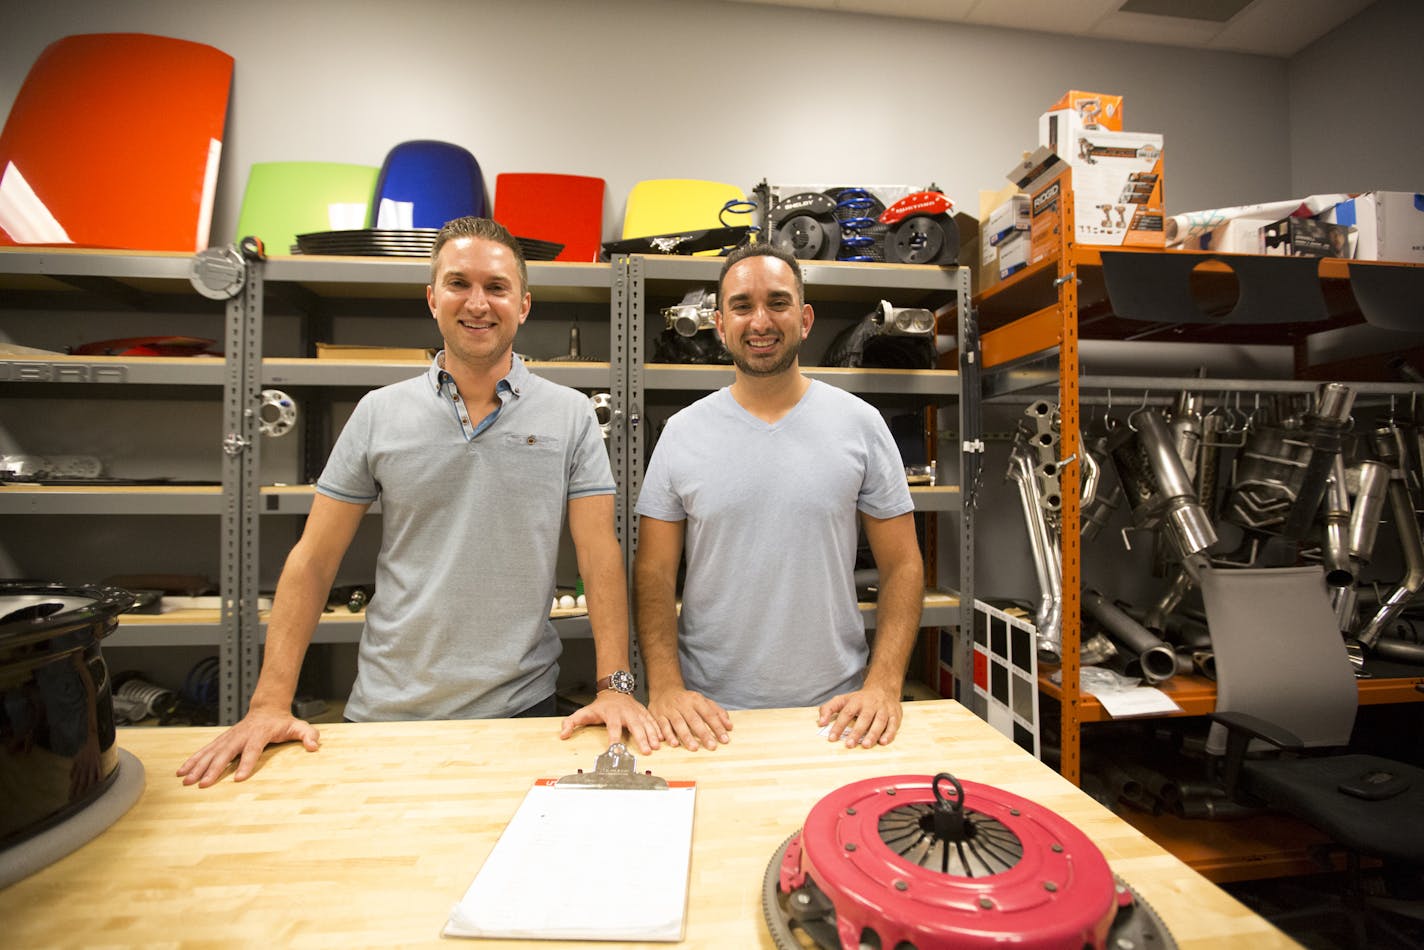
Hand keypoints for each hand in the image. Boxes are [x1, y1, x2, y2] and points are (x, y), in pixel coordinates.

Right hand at [176, 706, 319, 786]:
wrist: (267, 707)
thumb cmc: (283, 721)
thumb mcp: (299, 726)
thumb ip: (308, 735)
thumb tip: (314, 745)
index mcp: (259, 733)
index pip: (252, 749)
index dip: (246, 763)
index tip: (240, 778)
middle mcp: (240, 735)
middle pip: (226, 753)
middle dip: (214, 769)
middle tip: (203, 784)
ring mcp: (229, 737)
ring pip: (211, 752)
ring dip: (198, 766)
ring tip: (185, 780)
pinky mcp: (222, 739)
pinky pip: (205, 750)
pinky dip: (192, 760)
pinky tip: (181, 771)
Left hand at [559, 691, 659, 754]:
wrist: (614, 689)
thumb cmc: (600, 706)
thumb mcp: (584, 712)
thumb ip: (571, 722)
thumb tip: (563, 734)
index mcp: (611, 714)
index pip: (612, 727)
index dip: (613, 738)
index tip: (614, 748)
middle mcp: (626, 712)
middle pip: (634, 725)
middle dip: (641, 738)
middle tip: (645, 750)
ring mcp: (636, 711)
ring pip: (646, 723)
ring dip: (651, 735)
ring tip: (655, 746)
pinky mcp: (643, 712)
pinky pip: (652, 720)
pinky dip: (657, 729)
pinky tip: (661, 738)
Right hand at [648, 689, 731, 750]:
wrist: (664, 690)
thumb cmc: (687, 700)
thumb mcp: (703, 701)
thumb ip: (717, 712)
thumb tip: (729, 726)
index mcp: (696, 700)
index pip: (709, 714)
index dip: (717, 727)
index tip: (724, 740)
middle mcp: (683, 704)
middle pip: (694, 720)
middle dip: (703, 734)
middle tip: (712, 746)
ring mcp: (670, 709)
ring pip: (678, 723)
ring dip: (686, 736)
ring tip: (694, 748)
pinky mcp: (658, 715)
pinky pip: (663, 726)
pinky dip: (668, 735)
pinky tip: (674, 744)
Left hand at [818, 685, 901, 747]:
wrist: (883, 688)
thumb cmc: (860, 699)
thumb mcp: (843, 699)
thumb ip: (829, 709)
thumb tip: (820, 722)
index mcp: (856, 700)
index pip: (846, 713)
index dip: (839, 726)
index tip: (832, 738)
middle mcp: (871, 704)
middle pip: (864, 718)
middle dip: (857, 732)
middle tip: (849, 745)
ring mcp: (884, 709)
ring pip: (879, 721)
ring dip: (873, 734)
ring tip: (866, 745)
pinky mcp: (895, 714)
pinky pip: (893, 724)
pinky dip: (889, 733)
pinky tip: (883, 742)